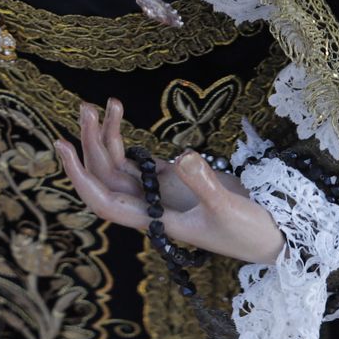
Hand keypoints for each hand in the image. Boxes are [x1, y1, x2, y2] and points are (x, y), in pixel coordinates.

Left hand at [55, 99, 285, 265]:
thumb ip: (204, 184)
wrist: (273, 235)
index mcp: (153, 220)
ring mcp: (157, 191)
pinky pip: (135, 158)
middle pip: (106, 175)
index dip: (81, 178)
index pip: (104, 201)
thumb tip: (183, 156)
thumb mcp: (229, 209)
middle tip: (85, 108)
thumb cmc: (251, 233)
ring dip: (105, 135)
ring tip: (101, 103)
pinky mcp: (170, 179)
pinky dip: (123, 138)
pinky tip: (116, 114)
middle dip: (90, 143)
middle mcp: (148, 206)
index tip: (65, 148)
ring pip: (117, 164)